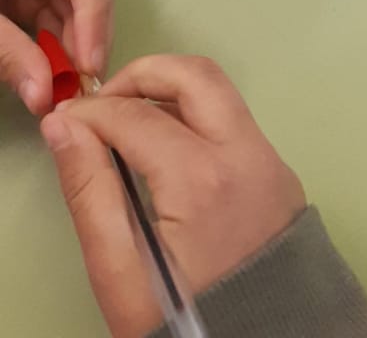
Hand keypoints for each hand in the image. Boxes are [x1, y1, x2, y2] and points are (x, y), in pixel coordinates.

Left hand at [0, 0, 113, 113]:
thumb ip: (7, 52)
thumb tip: (43, 96)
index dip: (95, 11)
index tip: (91, 63)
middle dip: (86, 34)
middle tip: (83, 85)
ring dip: (74, 44)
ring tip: (68, 86)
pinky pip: (58, 7)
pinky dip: (57, 41)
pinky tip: (55, 70)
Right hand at [42, 55, 305, 337]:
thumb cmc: (187, 321)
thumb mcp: (121, 271)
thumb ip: (91, 192)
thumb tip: (65, 127)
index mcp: (202, 180)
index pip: (135, 115)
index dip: (91, 112)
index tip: (65, 120)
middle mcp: (246, 156)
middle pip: (194, 75)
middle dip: (141, 75)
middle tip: (101, 102)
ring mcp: (271, 162)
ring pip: (220, 92)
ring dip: (171, 90)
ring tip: (128, 121)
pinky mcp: (280, 175)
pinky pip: (236, 121)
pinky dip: (197, 114)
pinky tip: (166, 147)